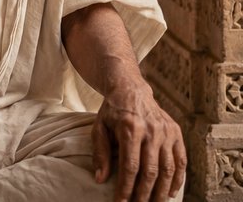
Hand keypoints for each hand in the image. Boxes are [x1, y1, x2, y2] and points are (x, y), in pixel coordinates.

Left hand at [92, 79, 185, 201]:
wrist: (131, 89)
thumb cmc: (112, 112)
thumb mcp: (100, 127)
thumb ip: (100, 152)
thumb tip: (100, 179)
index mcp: (130, 127)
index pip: (130, 166)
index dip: (126, 188)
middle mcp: (151, 129)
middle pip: (150, 171)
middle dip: (144, 195)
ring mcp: (166, 131)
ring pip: (168, 169)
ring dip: (161, 192)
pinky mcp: (176, 132)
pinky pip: (181, 161)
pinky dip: (177, 180)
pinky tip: (170, 192)